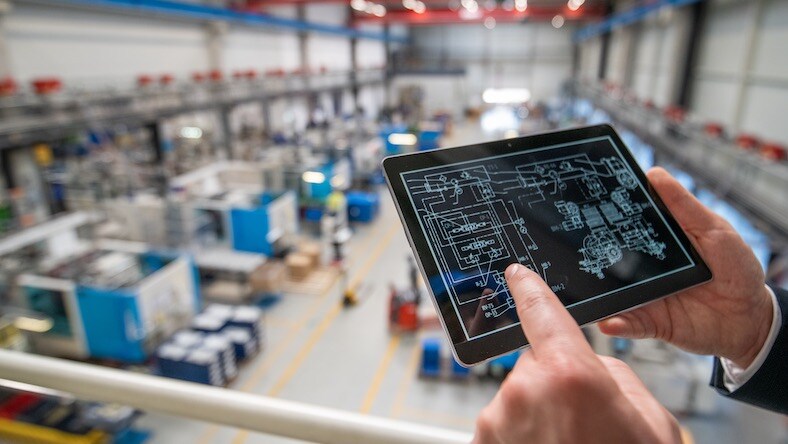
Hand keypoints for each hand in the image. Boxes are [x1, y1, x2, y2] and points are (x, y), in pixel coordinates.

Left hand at [473, 264, 679, 443]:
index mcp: (569, 374)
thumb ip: (611, 374)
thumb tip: (587, 362)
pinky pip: (504, 423)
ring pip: (518, 397)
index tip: (515, 274)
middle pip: (535, 364)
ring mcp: (497, 421)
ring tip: (567, 441)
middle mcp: (524, 391)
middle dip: (554, 381)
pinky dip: (520, 433)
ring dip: (536, 412)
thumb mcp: (648, 417)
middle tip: (581, 416)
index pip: (540, 311)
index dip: (528, 288)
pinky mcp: (484, 443)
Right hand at [598, 167, 772, 368]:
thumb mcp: (714, 230)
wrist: (752, 319)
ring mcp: (644, 295)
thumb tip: (654, 173)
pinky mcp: (650, 322)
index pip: (624, 223)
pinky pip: (629, 323)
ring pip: (613, 293)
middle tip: (574, 250)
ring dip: (597, 294)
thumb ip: (684, 206)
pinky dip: (616, 324)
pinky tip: (608, 322)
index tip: (587, 201)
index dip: (605, 212)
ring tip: (585, 292)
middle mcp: (643, 267)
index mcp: (656, 240)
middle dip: (589, 254)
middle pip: (609, 258)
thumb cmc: (736, 270)